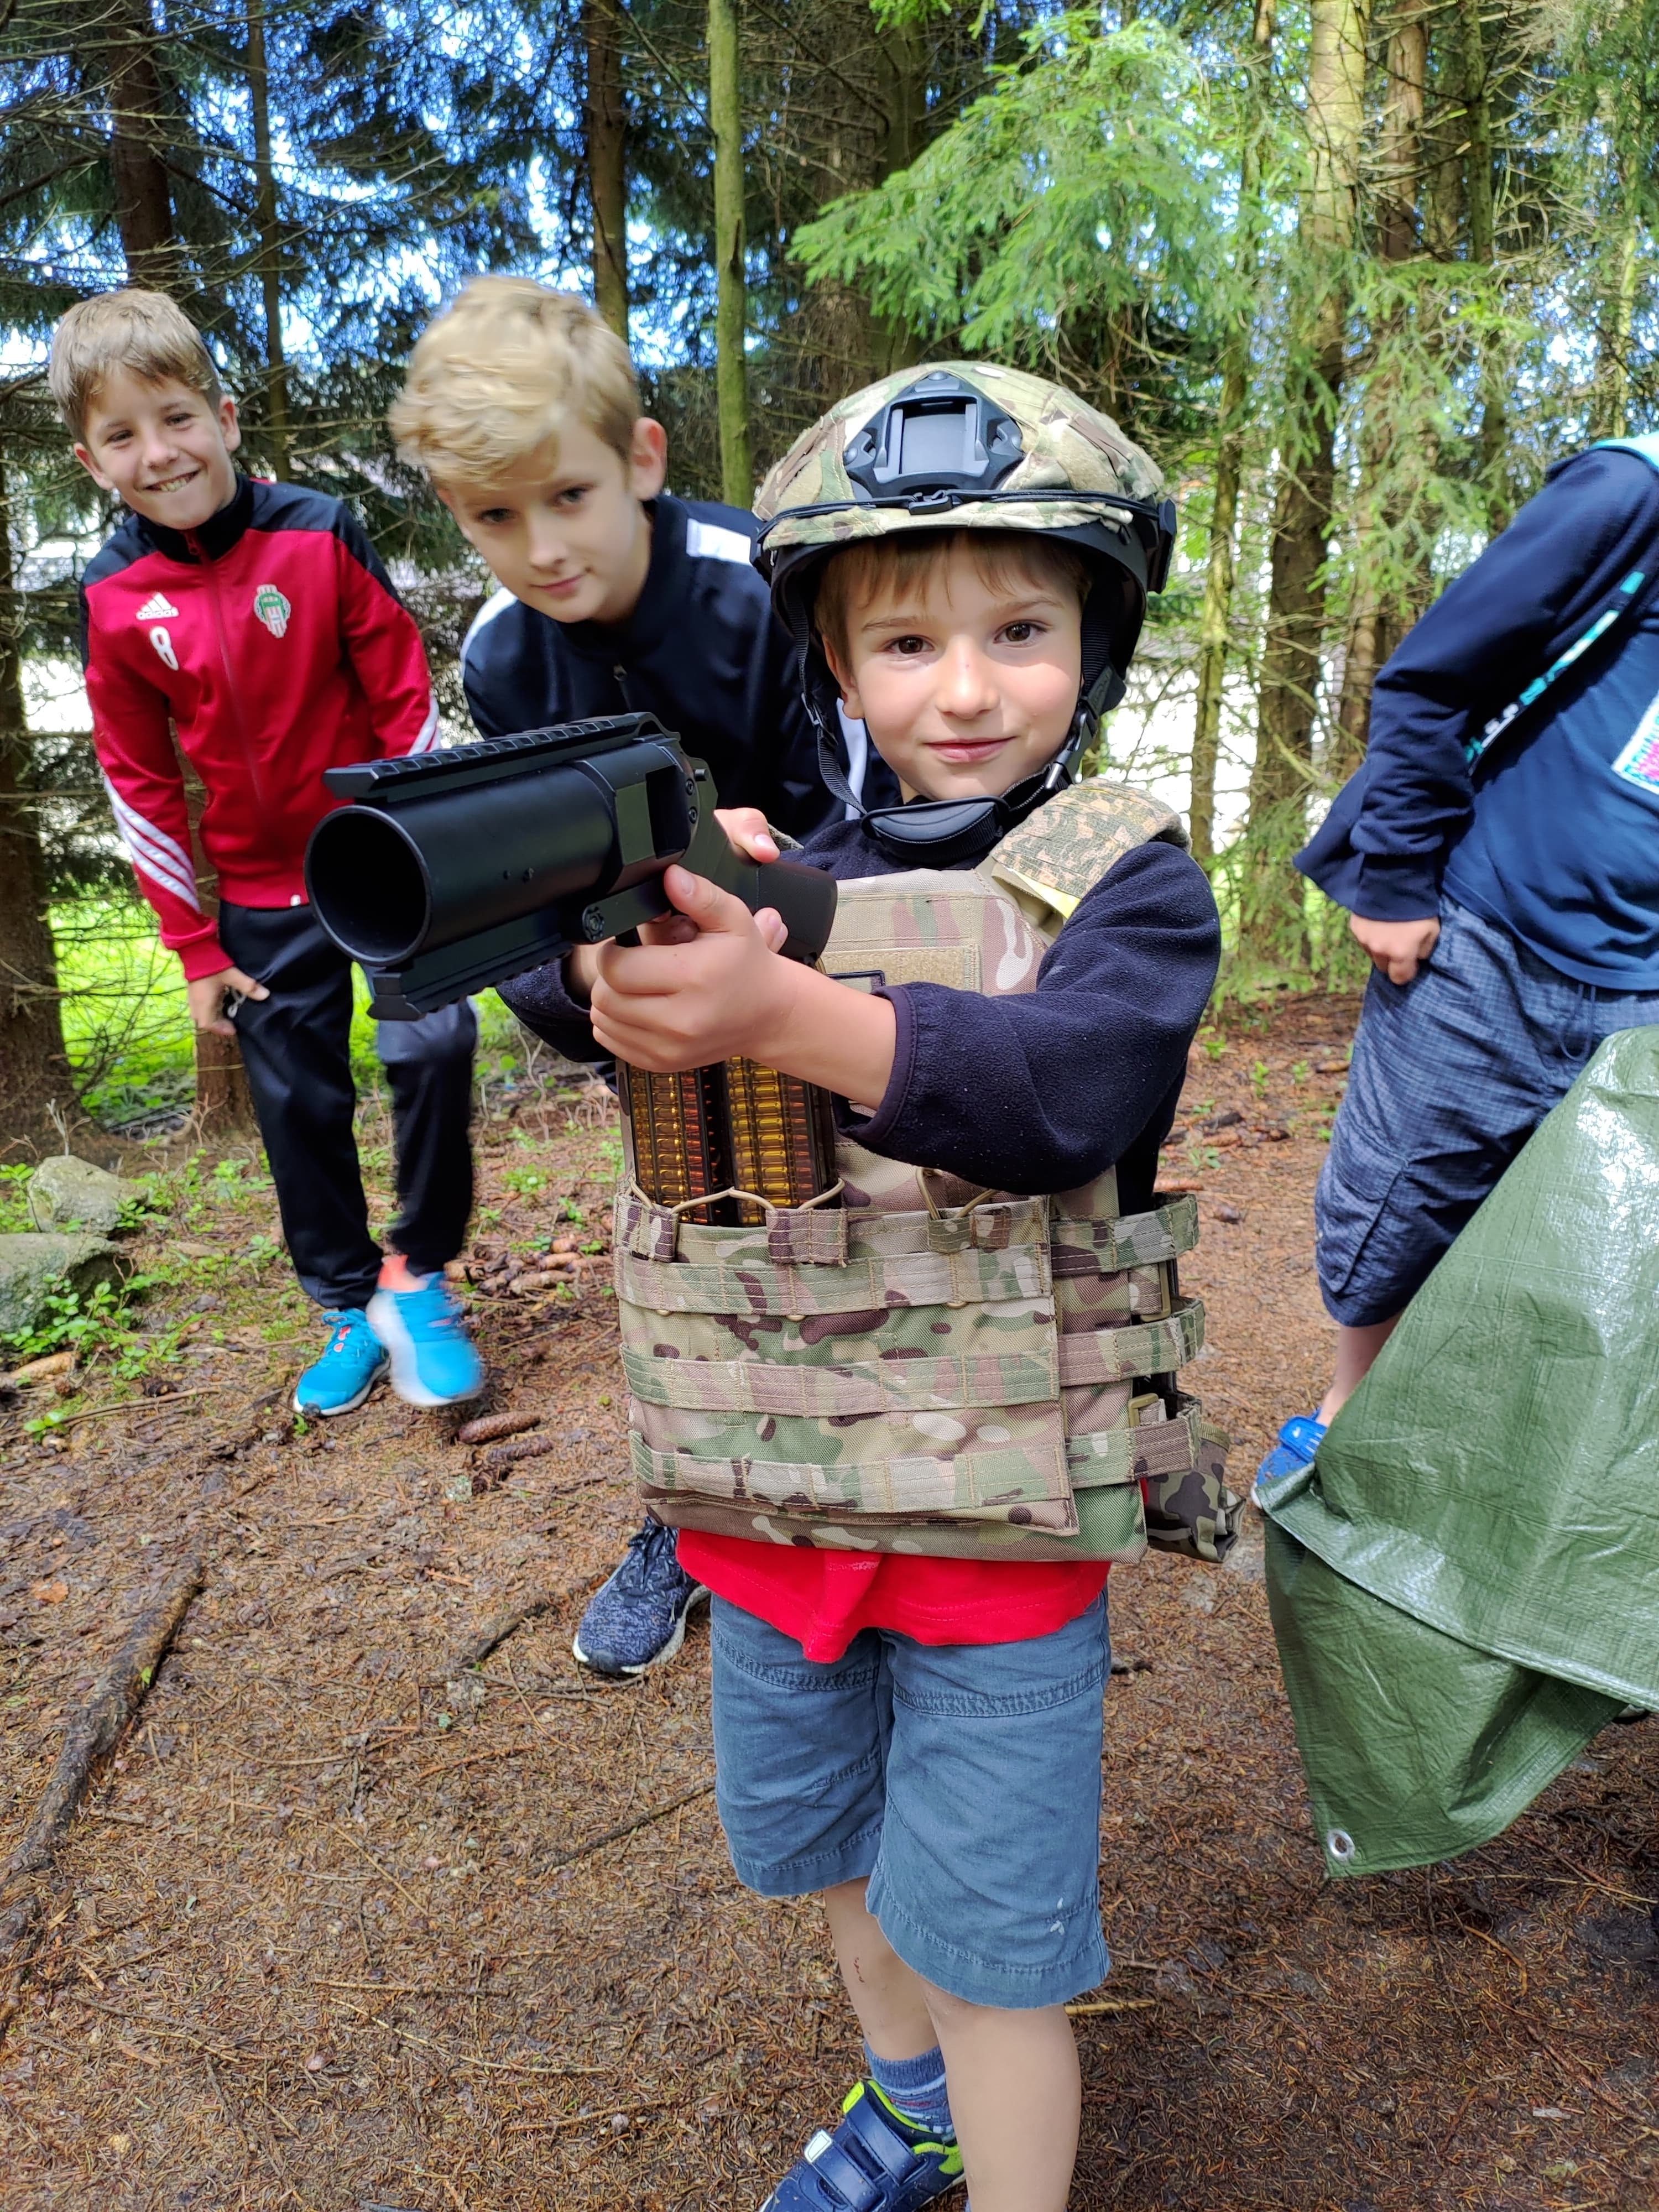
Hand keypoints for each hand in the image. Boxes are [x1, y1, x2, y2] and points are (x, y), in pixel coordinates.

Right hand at [186, 965, 268, 1037]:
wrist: (195, 947)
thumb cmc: (212, 964)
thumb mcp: (232, 975)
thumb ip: (248, 986)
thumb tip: (265, 995)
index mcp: (203, 1003)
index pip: (207, 1024)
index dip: (220, 1029)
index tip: (233, 1029)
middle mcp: (195, 1002)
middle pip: (203, 1020)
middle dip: (217, 1024)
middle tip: (231, 1023)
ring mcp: (193, 995)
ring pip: (201, 1012)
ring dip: (214, 1015)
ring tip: (228, 1013)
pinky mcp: (193, 988)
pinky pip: (201, 1004)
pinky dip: (211, 1006)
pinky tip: (221, 1000)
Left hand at [589, 866, 791, 1069]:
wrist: (768, 1014)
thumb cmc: (746, 963)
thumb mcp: (733, 919)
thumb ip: (700, 895)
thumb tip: (670, 876)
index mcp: (694, 978)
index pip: (617, 969)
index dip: (611, 951)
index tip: (624, 943)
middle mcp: (681, 1020)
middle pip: (605, 996)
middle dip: (610, 974)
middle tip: (630, 962)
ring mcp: (670, 1048)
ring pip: (603, 1021)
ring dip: (609, 999)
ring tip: (635, 984)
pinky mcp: (662, 1064)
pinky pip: (611, 1041)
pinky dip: (615, 1023)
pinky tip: (638, 1007)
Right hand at [1348, 913, 1439, 986]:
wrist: (1395, 880)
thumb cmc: (1419, 907)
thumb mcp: (1433, 930)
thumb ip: (1424, 949)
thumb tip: (1416, 957)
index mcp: (1400, 953)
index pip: (1399, 978)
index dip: (1406, 973)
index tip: (1411, 963)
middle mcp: (1379, 951)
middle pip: (1383, 968)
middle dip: (1392, 962)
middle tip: (1399, 948)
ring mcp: (1364, 939)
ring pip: (1372, 954)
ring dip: (1380, 949)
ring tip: (1388, 933)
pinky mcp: (1355, 927)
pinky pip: (1363, 940)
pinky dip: (1371, 936)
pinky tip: (1378, 924)